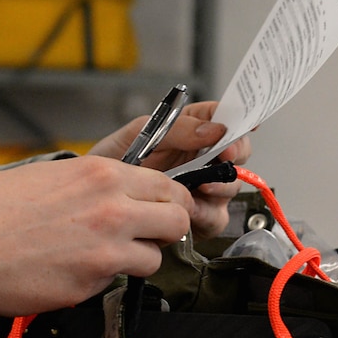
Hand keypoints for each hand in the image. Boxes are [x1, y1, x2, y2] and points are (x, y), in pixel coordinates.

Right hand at [0, 155, 195, 315]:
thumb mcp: (50, 174)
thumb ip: (93, 183)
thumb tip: (120, 193)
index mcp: (102, 174)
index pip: (168, 186)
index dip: (170, 201)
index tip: (163, 211)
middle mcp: (112, 209)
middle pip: (176, 221)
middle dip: (166, 230)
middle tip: (146, 236)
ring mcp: (104, 250)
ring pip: (154, 259)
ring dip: (137, 259)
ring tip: (105, 256)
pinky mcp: (89, 284)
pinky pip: (115, 283)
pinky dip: (102, 280)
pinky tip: (73, 270)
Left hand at [90, 100, 250, 237]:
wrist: (93, 196)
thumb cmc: (114, 158)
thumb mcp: (140, 134)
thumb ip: (177, 128)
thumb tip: (213, 129)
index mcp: (193, 130)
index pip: (226, 119)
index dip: (240, 119)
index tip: (244, 124)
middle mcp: (203, 159)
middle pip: (237, 154)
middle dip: (236, 154)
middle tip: (226, 156)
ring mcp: (203, 188)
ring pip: (231, 187)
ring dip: (221, 186)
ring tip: (202, 186)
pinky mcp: (198, 216)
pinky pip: (215, 218)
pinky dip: (207, 215)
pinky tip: (190, 210)